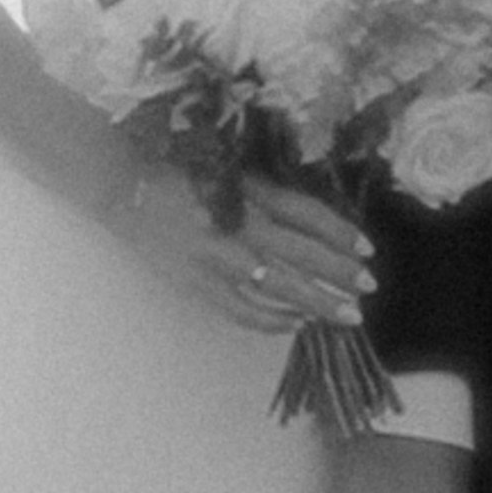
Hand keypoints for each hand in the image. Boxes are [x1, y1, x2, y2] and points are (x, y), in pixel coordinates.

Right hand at [107, 162, 375, 338]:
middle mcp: (236, 225)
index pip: (305, 215)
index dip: (339, 233)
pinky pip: (241, 310)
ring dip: (316, 302)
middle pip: (300, 254)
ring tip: (346, 315)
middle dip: (339, 273)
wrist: (123, 186)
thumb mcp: (228, 169)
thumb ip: (265, 192)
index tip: (367, 249)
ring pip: (277, 287)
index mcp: (246, 192)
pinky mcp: (196, 283)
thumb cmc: (179, 171)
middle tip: (368, 288)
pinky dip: (271, 320)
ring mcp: (216, 258)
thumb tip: (310, 219)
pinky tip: (295, 323)